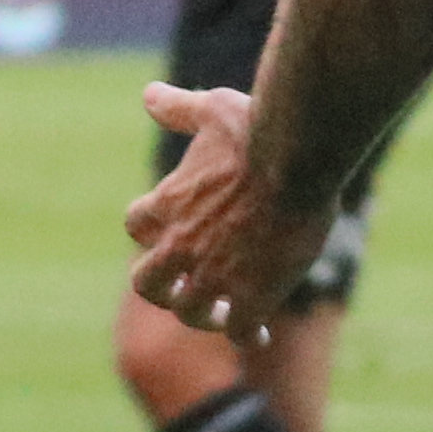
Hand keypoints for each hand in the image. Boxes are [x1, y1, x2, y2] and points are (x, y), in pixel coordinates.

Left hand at [128, 83, 328, 343]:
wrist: (296, 159)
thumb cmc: (256, 129)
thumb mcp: (210, 109)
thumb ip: (179, 109)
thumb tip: (150, 96)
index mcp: (168, 203)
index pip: (136, 224)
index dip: (152, 230)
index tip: (172, 232)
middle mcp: (181, 244)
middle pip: (147, 283)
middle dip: (163, 289)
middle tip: (184, 289)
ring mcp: (214, 274)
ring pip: (190, 312)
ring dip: (205, 316)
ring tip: (226, 315)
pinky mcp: (252, 294)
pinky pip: (241, 330)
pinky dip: (247, 335)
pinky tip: (261, 336)